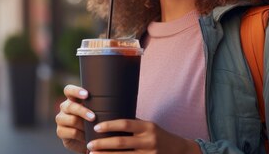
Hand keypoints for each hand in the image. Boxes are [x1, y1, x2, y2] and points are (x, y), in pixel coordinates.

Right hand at [55, 84, 95, 152]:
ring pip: (72, 120)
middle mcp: (65, 107)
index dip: (76, 91)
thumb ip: (97, 104)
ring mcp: (61, 119)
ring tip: (93, 129)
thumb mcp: (96, 111)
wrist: (88, 140)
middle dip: (83, 111)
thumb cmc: (94, 121)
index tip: (87, 95)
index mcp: (72, 99)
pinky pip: (72, 132)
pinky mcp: (60, 131)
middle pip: (71, 106)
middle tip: (93, 117)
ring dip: (84, 125)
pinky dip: (82, 135)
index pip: (69, 90)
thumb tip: (108, 99)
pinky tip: (87, 137)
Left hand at [86, 119, 200, 153]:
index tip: (96, 128)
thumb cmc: (158, 136)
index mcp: (148, 127)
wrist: (179, 151)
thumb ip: (133, 124)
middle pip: (121, 143)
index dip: (109, 125)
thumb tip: (110, 118)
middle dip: (103, 144)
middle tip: (89, 144)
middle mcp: (149, 141)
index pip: (125, 124)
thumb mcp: (148, 126)